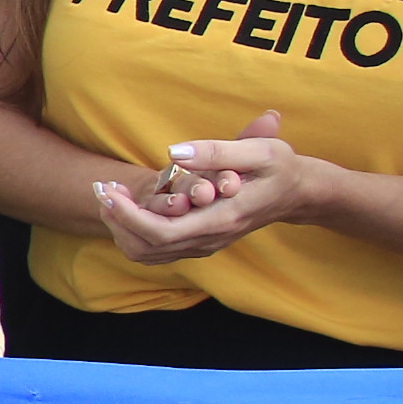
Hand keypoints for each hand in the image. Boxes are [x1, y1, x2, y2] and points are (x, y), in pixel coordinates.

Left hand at [93, 113, 329, 264]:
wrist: (298, 193)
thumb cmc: (280, 167)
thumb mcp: (260, 151)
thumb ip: (218, 151)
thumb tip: (175, 153)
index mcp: (222, 220)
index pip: (164, 233)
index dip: (130, 217)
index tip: (110, 192)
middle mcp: (210, 239)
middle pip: (148, 246)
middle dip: (118, 219)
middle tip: (104, 189)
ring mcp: (204, 245)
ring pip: (148, 252)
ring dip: (121, 227)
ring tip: (110, 195)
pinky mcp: (199, 242)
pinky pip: (155, 249)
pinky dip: (132, 232)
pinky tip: (126, 205)